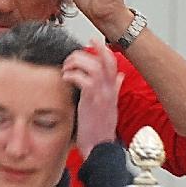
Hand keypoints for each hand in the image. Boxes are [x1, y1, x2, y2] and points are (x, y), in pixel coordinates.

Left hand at [62, 42, 122, 157]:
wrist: (100, 146)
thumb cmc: (101, 128)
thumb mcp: (111, 106)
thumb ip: (115, 89)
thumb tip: (119, 77)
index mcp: (113, 89)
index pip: (113, 62)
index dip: (103, 48)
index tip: (92, 40)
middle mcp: (110, 89)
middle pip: (104, 60)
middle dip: (85, 54)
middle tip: (70, 59)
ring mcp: (102, 95)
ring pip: (94, 67)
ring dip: (77, 63)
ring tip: (66, 69)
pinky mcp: (92, 101)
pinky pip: (83, 80)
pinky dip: (72, 75)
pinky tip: (65, 79)